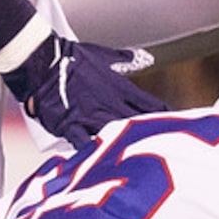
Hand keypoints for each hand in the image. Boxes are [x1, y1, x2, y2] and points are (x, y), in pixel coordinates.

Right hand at [2, 31, 162, 148]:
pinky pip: (84, 143)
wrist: (42, 63)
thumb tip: (145, 57)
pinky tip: (101, 164)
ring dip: (127, 145)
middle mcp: (109, 104)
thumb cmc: (71, 58)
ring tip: (141, 159)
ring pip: (116, 135)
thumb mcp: (102, 54)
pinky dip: (92, 153)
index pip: (149, 104)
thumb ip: (125, 59)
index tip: (175, 122)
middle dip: (151, 134)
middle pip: (137, 123)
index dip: (163, 115)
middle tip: (164, 146)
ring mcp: (91, 116)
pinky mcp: (71, 125)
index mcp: (119, 87)